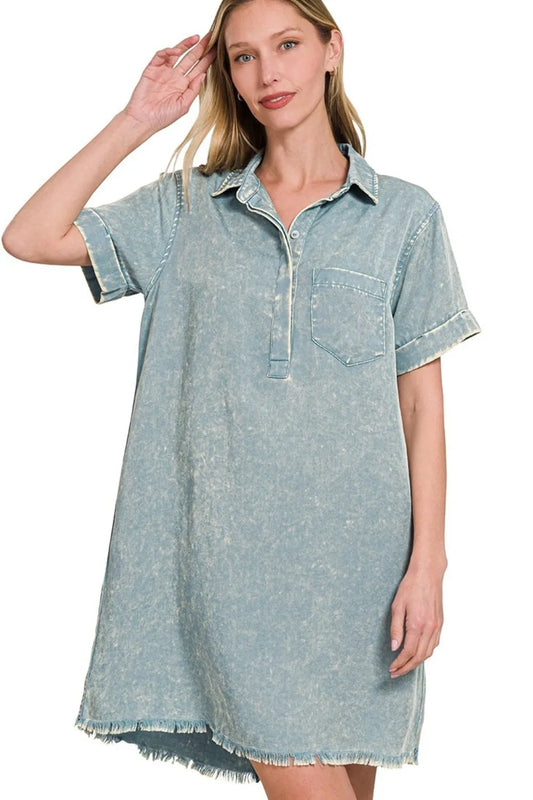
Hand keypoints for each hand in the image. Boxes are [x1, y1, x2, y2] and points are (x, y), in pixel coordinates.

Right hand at [122, 32, 216, 134]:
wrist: (144, 120)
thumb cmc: (163, 117)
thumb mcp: (183, 105)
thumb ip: (193, 90)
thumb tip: (204, 75)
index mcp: (184, 86)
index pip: (198, 69)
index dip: (207, 59)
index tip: (217, 50)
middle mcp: (175, 77)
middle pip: (190, 58)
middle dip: (200, 47)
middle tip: (210, 37)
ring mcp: (164, 72)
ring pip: (176, 53)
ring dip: (186, 44)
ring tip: (196, 38)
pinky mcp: (152, 69)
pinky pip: (161, 56)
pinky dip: (168, 51)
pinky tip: (176, 50)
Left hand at [388, 560, 444, 677]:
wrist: (428, 574)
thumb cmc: (410, 587)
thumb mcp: (397, 606)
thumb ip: (395, 628)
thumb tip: (394, 647)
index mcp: (417, 624)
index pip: (408, 652)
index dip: (399, 663)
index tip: (391, 669)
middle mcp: (430, 628)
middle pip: (419, 656)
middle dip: (407, 667)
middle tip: (395, 673)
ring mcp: (437, 626)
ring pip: (428, 652)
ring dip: (417, 663)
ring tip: (405, 666)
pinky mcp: (440, 623)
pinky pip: (434, 644)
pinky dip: (426, 653)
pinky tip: (417, 654)